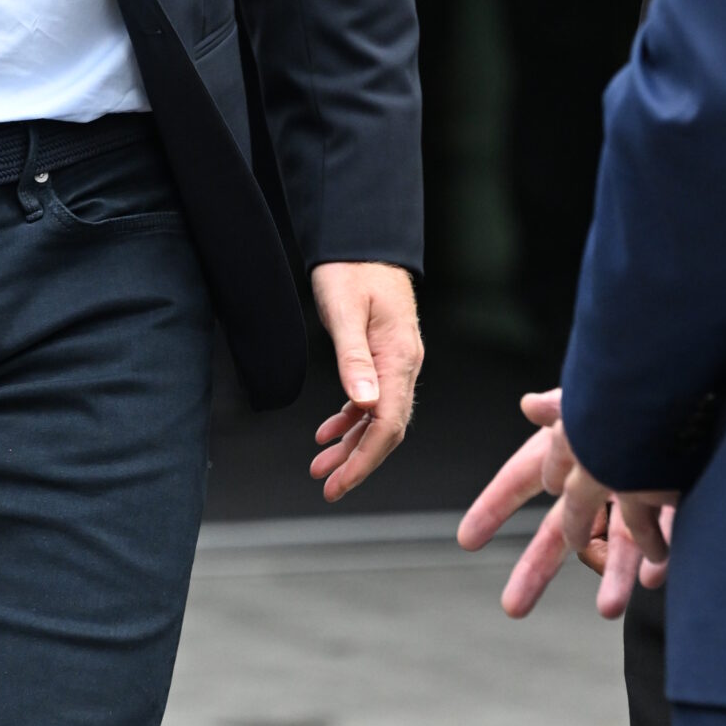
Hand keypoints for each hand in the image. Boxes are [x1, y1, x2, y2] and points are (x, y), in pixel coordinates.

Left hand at [308, 263, 422, 499]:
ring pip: (378, 418)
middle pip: (387, 429)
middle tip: (327, 487)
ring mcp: (395, 361)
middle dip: (357, 462)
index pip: (388, 424)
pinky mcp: (382, 355)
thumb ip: (354, 359)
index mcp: (400, 357)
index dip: (364, 459)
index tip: (339, 483)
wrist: (361, 239)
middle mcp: (404, 364)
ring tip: (321, 466)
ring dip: (351, 445)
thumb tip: (364, 404)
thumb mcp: (345, 311)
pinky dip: (351, 420)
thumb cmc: (352, 268)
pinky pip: (372, 400)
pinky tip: (329, 432)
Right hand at [458, 393, 675, 620]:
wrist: (694, 386)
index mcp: (566, 450)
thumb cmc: (635, 387)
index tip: (466, 539)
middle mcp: (594, 479)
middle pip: (559, 532)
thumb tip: (529, 405)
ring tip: (608, 610)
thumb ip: (564, 406)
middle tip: (512, 608)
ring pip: (617, 544)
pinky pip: (664, 537)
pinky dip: (658, 558)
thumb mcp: (594, 396)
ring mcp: (632, 495)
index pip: (520, 480)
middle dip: (535, 570)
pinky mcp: (674, 502)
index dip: (493, 508)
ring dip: (613, 576)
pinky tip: (655, 577)